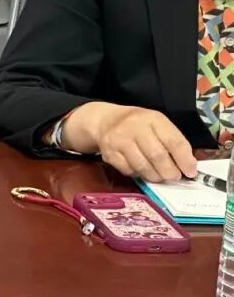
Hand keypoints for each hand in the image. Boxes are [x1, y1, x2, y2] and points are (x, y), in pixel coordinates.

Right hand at [63, 102, 196, 182]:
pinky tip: (141, 170)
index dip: (185, 160)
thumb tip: (189, 166)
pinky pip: (129, 171)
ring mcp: (120, 140)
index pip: (174, 141)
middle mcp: (135, 127)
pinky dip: (138, 174)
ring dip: (156, 176)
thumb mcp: (157, 124)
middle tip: (174, 177)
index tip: (191, 172)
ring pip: (143, 166)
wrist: (105, 120)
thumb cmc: (138, 124)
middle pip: (158, 156)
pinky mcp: (109, 153)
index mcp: (153, 119)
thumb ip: (173, 142)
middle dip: (170, 172)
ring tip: (159, 176)